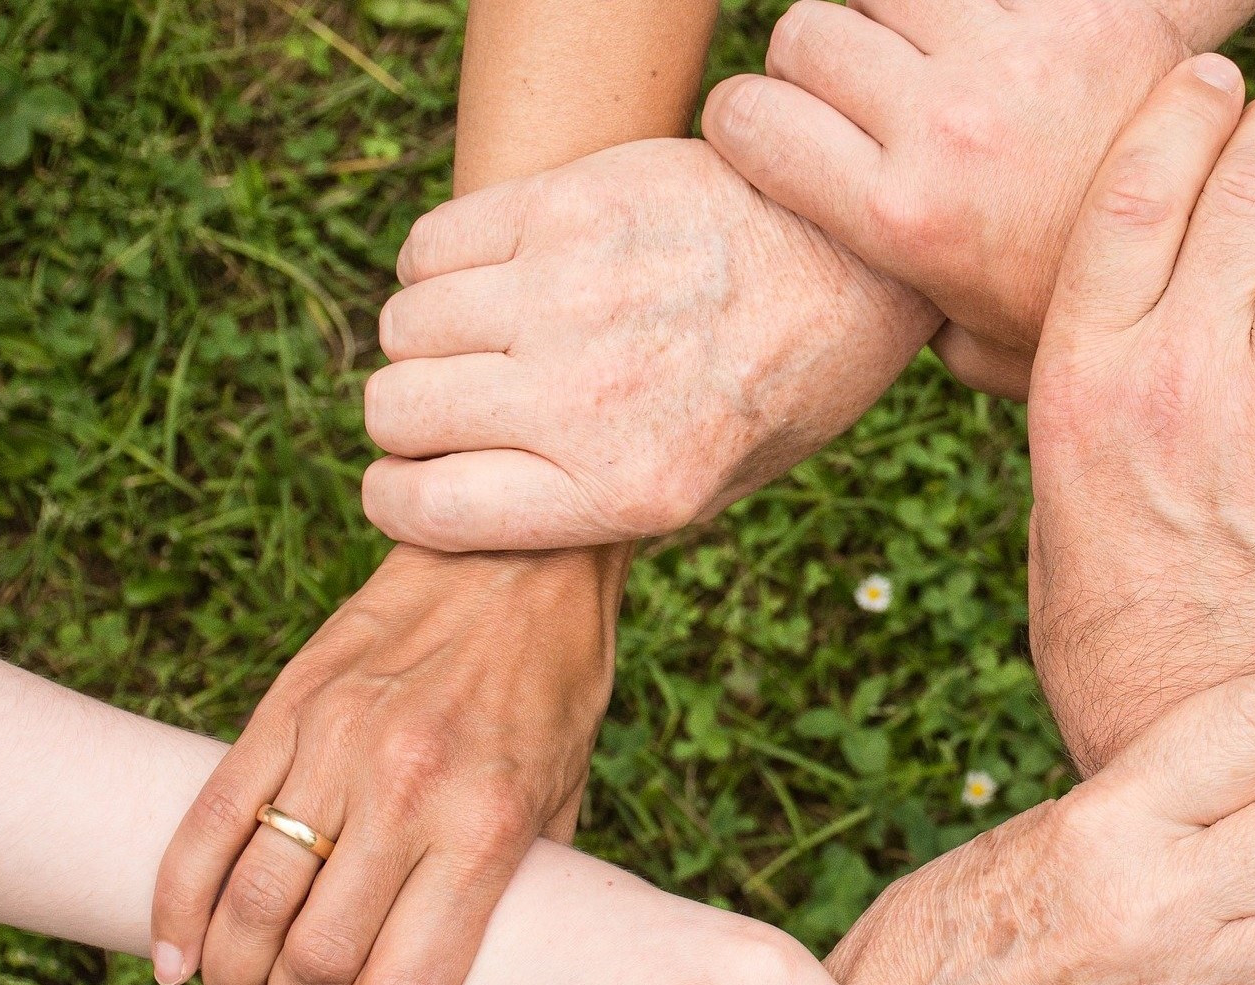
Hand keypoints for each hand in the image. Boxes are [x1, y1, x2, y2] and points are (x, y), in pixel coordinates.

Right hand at [151, 543, 625, 984]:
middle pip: (313, 961)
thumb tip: (479, 969)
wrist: (519, 555)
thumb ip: (517, 883)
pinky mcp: (286, 707)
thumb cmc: (554, 683)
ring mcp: (336, 745)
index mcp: (485, 825)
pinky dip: (177, 905)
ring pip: (248, 903)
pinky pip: (207, 823)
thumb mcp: (565, 792)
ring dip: (233, 975)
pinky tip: (178, 953)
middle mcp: (407, 790)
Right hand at [362, 137, 939, 550]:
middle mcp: (588, 398)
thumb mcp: (714, 488)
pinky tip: (493, 275)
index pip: (425, 509)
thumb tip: (468, 509)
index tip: (410, 481)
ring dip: (427, 339)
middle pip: (397, 411)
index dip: (399, 498)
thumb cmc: (786, 383)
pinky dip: (438, 266)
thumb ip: (593, 507)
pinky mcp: (568, 205)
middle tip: (458, 404)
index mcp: (627, 490)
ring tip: (485, 336)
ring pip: (404, 325)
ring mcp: (571, 294)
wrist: (857, 257)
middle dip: (410, 418)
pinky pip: (430, 245)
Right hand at [701, 0, 1254, 395]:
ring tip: (924, 61)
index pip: (748, 117)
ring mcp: (1008, 58)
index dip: (747, 119)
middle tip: (860, 100)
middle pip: (806, 34)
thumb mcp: (978, 342)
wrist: (1227, 265)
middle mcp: (942, 126)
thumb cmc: (1088, 317)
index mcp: (900, 215)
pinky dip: (960, 5)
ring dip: (888, 17)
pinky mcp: (1077, 11)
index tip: (772, 133)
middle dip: (817, 64)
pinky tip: (988, 39)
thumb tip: (853, 302)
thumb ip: (900, 310)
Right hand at [1018, 61, 1254, 769]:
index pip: (1135, 189)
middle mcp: (1172, 381)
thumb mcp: (1048, 455)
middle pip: (1242, 186)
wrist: (1183, 698)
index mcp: (1080, 373)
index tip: (1213, 80)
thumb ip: (1060, 353)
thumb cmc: (1103, 575)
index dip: (1183, 110)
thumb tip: (1059, 259)